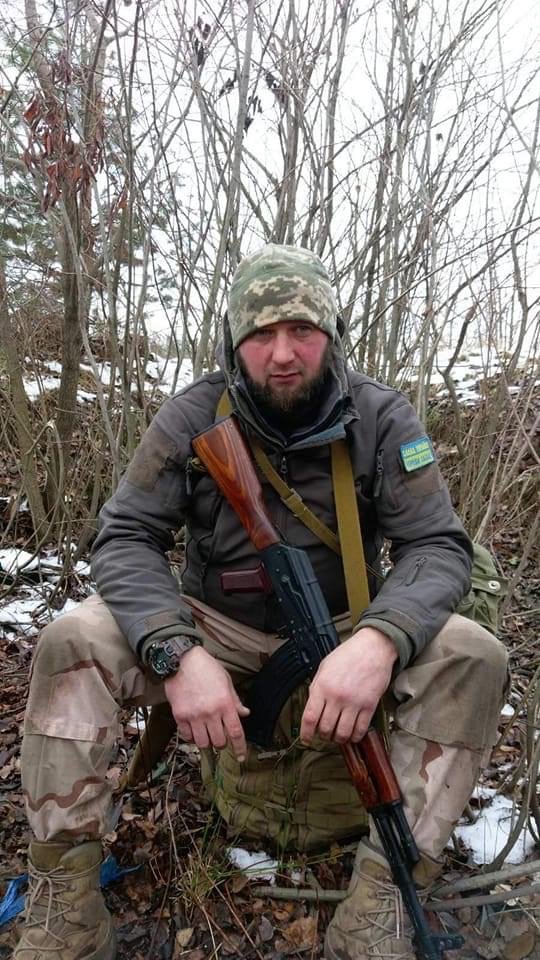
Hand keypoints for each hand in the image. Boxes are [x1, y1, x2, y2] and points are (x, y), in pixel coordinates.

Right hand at [164, 646, 249, 760]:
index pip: (236, 732)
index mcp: (225, 703)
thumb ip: (235, 700)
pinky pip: (187, 736)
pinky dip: (191, 737)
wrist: (181, 660)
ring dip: (207, 742)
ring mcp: (194, 715)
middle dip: (222, 743)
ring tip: (207, 734)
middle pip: (219, 742)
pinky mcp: (179, 716)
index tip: (241, 757)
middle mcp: (210, 712)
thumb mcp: (226, 681)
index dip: (240, 748)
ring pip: (203, 743)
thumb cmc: (206, 668)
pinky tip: (194, 730)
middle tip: (220, 737)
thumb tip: (244, 714)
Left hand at [300, 627, 397, 745]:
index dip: (306, 733)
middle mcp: (337, 696)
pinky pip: (360, 730)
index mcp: (322, 686)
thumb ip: (317, 688)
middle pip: (325, 728)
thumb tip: (312, 708)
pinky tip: (352, 734)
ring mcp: (354, 703)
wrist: (373, 648)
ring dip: (339, 738)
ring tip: (338, 735)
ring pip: (343, 733)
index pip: (310, 718)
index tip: (307, 739)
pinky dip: (355, 736)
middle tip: (325, 734)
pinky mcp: (369, 706)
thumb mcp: (324, 668)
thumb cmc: (348, 655)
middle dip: (323, 735)